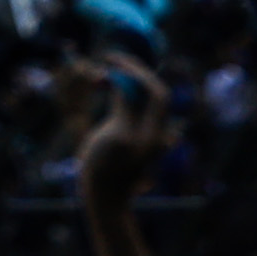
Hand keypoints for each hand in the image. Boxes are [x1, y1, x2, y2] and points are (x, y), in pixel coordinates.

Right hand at [73, 58, 168, 213]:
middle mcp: (153, 129)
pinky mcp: (129, 132)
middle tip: (110, 58)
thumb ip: (125, 110)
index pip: (157, 93)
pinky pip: (128, 103)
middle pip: (151, 90)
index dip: (140, 73)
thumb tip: (124, 85)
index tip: (116, 62)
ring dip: (122, 80)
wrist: (104, 197)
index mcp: (153, 132)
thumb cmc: (106, 171)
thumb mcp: (115, 139)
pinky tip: (99, 85)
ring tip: (99, 73)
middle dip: (132, 72)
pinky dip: (116, 90)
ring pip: (138, 95)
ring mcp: (142, 131)